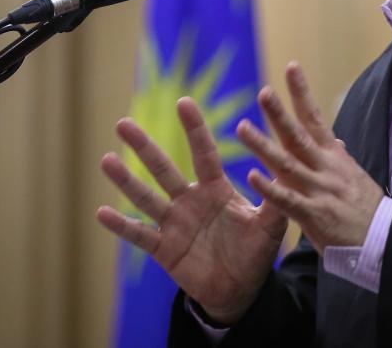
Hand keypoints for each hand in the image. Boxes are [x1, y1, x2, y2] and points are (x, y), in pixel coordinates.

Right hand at [96, 98, 286, 324]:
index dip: (194, 129)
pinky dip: (121, 225)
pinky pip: (140, 235)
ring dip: (126, 180)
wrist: (240, 289)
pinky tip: (101, 212)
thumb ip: (277, 197)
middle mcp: (189, 201)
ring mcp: (174, 223)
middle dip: (144, 146)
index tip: (184, 102)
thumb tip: (290, 168)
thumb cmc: (255, 252)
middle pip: (164, 169)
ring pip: (146, 197)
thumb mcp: (271, 225)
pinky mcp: (164, 248)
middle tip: (123, 123)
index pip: (203, 153)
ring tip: (106, 159)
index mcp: (215, 189)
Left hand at [238, 62, 384, 252]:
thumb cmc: (368, 211)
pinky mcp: (314, 216)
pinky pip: (288, 200)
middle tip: (263, 91)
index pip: (316, 118)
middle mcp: (326, 169)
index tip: (291, 67)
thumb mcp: (356, 178)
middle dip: (279, 113)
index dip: (302, 93)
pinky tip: (252, 176)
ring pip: (287, 163)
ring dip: (263, 145)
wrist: (384, 242)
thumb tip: (333, 141)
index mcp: (335, 158)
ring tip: (241, 127)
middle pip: (298, 136)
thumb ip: (339, 159)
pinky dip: (270, 188)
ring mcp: (320, 191)